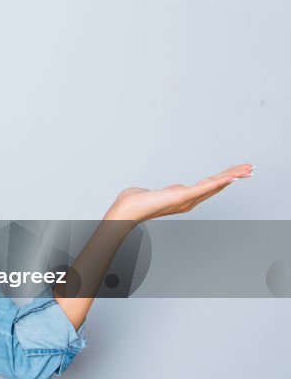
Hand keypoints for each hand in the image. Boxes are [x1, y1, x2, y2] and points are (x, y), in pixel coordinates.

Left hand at [107, 163, 253, 221]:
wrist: (127, 209)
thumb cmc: (135, 202)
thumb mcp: (158, 193)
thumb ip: (169, 191)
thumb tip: (173, 189)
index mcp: (184, 198)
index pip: (209, 186)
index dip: (224, 179)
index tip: (238, 172)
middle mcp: (189, 200)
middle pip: (217, 185)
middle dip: (235, 175)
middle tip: (251, 168)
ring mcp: (187, 198)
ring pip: (215, 185)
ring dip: (233, 176)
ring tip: (248, 169)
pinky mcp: (183, 195)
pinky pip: (205, 187)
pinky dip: (219, 181)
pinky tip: (231, 176)